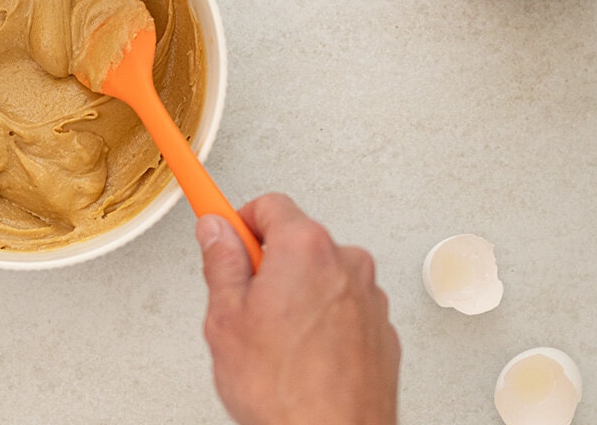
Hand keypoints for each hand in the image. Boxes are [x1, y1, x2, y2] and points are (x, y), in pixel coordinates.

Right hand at [197, 193, 399, 424]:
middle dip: (267, 262)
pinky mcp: (381, 329)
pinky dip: (322, 319)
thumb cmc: (285, 390)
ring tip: (273, 340)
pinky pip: (343, 307)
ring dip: (297, 293)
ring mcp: (370, 298)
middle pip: (297, 240)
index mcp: (305, 249)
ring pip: (321, 276)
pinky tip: (300, 355)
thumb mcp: (226, 318)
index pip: (268, 205)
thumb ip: (221, 263)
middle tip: (244, 302)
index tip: (221, 225)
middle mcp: (347, 263)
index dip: (238, 220)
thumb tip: (216, 232)